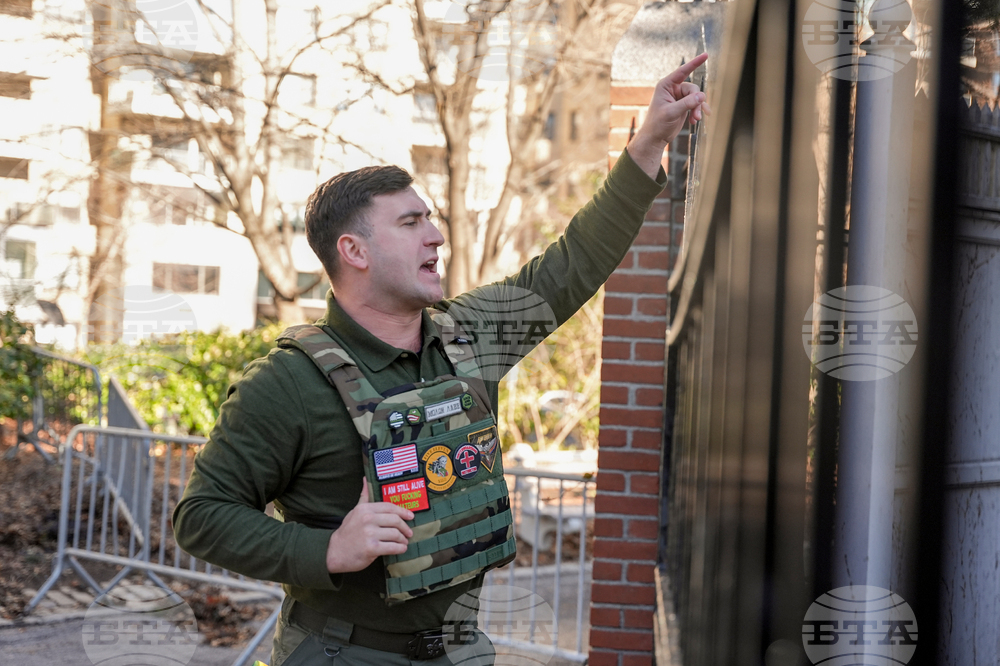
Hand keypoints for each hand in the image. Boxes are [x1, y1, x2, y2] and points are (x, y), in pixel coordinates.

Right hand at [325, 478, 413, 572]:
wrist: (334, 552)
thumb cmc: (347, 532)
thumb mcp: (354, 511)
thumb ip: (364, 497)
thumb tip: (366, 480)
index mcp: (365, 509)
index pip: (390, 507)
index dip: (403, 512)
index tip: (411, 516)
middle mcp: (367, 519)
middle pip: (395, 521)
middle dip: (405, 528)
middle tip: (409, 533)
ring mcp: (369, 534)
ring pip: (396, 534)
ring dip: (403, 540)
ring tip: (403, 542)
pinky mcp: (372, 548)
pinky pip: (392, 547)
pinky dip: (400, 549)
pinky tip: (401, 549)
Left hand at [628, 53, 711, 177]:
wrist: (655, 138)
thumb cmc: (657, 124)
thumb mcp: (671, 112)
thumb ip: (687, 103)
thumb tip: (702, 96)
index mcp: (666, 85)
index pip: (682, 71)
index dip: (695, 63)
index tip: (706, 55)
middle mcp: (673, 89)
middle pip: (693, 89)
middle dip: (696, 102)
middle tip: (696, 115)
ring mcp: (679, 97)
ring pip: (696, 97)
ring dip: (697, 108)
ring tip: (695, 120)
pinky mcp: (684, 105)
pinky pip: (696, 104)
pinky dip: (697, 111)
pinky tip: (695, 120)